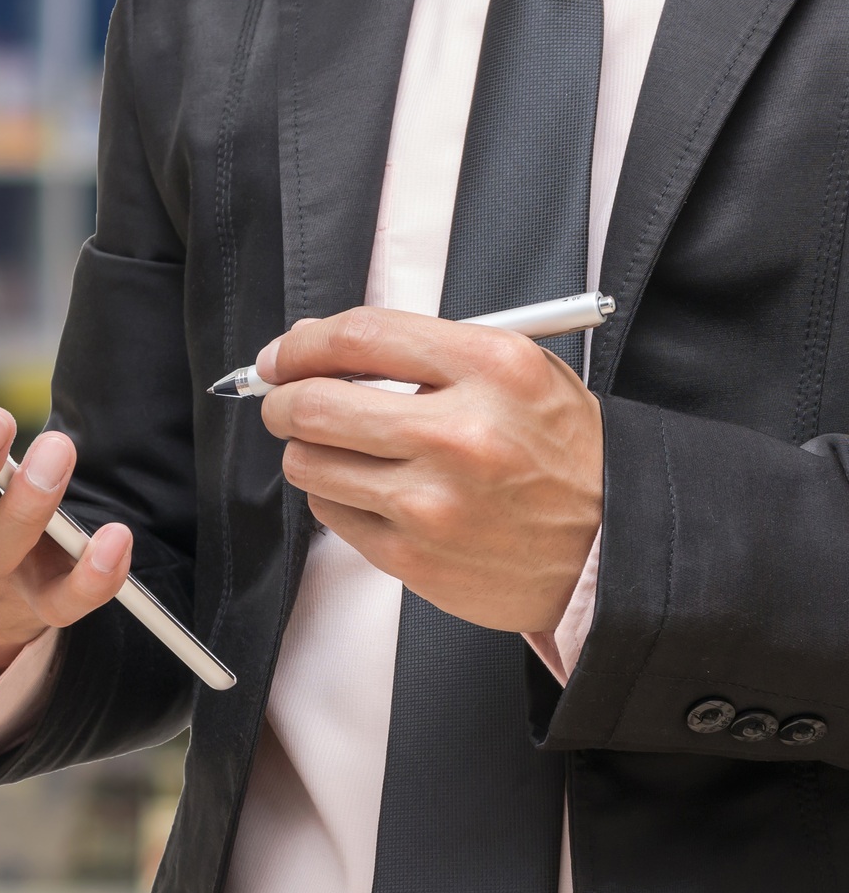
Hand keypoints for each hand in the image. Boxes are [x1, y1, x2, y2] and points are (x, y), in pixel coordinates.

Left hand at [256, 307, 602, 632]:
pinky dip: (335, 496)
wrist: (611, 545)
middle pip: (314, 404)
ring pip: (309, 462)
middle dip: (282, 399)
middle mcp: (462, 434)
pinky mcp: (414, 556)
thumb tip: (315, 344)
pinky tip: (372, 491)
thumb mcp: (518, 374)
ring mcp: (433, 501)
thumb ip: (422, 351)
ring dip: (307, 450)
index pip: (358, 337)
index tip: (283, 355)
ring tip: (339, 448)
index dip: (301, 344)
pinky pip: (330, 513)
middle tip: (283, 400)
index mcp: (492, 369)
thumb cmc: (560, 455)